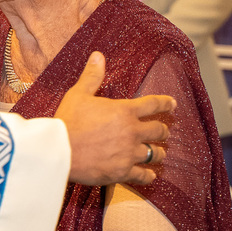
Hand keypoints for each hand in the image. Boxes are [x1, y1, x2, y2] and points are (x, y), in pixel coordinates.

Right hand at [54, 51, 173, 185]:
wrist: (58, 151)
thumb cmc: (67, 121)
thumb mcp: (78, 95)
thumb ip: (92, 76)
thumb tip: (98, 55)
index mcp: (124, 111)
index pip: (153, 104)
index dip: (165, 103)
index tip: (173, 104)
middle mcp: (132, 132)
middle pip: (159, 130)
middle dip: (163, 130)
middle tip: (164, 131)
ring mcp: (129, 153)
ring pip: (155, 154)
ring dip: (159, 152)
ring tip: (159, 153)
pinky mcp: (123, 172)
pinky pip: (143, 175)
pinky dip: (148, 175)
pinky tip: (150, 175)